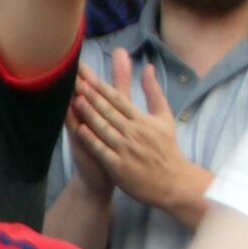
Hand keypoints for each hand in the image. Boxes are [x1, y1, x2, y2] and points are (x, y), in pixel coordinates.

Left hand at [71, 48, 209, 216]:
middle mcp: (135, 132)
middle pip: (109, 111)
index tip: (86, 75)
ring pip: (104, 128)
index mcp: (143, 120)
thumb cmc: (166, 147)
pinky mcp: (120, 166)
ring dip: (89, 114)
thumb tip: (148, 67)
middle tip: (74, 81)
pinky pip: (103, 150)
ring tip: (75, 100)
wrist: (173, 182)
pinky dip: (92, 140)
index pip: (119, 100)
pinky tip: (79, 129)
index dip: (102, 88)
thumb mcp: (164, 118)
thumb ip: (153, 92)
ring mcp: (126, 149)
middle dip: (91, 96)